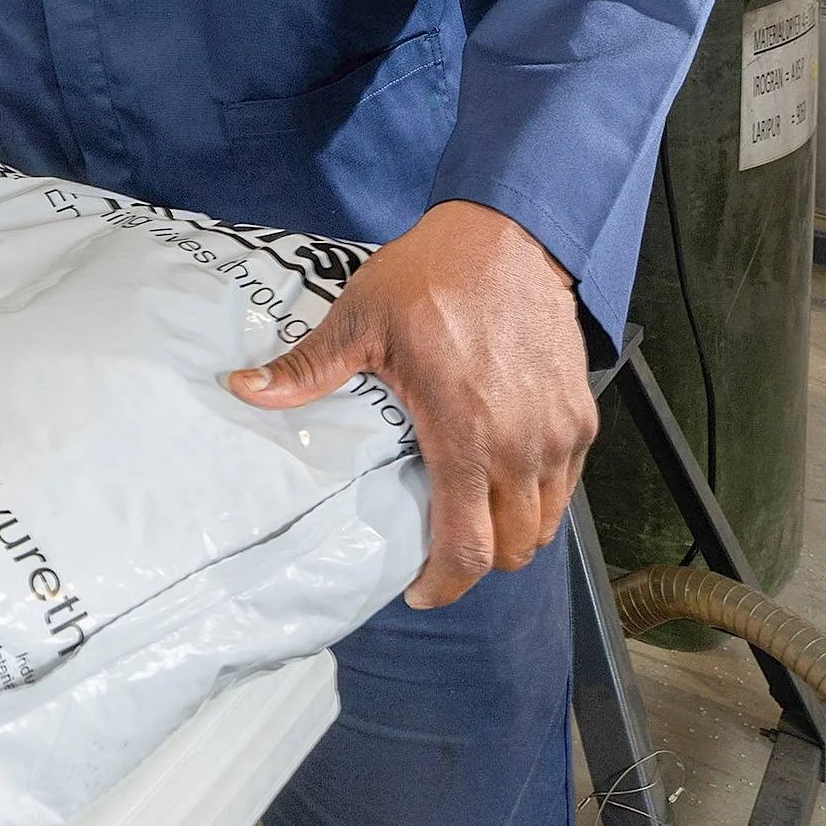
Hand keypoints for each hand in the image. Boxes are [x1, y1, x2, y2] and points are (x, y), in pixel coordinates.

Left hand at [226, 200, 592, 608]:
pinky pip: (566, 483)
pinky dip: (538, 496)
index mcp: (465, 433)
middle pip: (513, 548)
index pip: (467, 546)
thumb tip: (244, 390)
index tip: (420, 590)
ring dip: (511, 532)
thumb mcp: (361, 320)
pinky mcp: (582, 415)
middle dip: (477, 562)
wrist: (511, 234)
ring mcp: (559, 432)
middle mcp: (522, 444)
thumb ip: (309, 369)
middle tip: (440, 550)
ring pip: (545, 522)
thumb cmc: (434, 276)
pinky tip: (503, 475)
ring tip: (471, 515)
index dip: (445, 584)